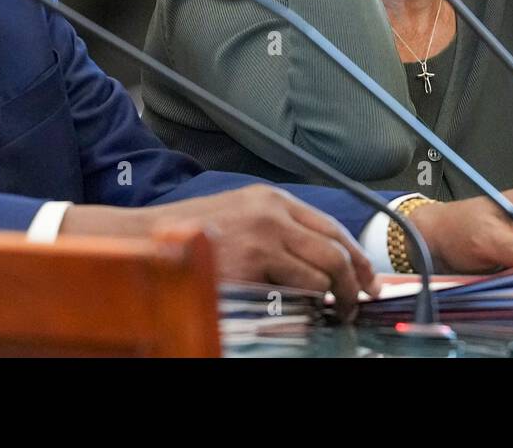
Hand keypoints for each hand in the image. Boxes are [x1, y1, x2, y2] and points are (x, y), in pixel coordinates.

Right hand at [59, 185, 376, 319]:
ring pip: (321, 272)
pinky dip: (307, 304)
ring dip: (334, 297)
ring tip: (333, 313)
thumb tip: (316, 255)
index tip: (367, 278)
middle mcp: (271, 214)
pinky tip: (305, 314)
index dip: (355, 256)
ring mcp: (261, 240)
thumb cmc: (189, 233)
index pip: (330, 227)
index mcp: (271, 199)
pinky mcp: (249, 267)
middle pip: (334, 250)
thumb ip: (276, 227)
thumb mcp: (239, 215)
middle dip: (353, 280)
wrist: (145, 241)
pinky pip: (296, 290)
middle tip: (356, 302)